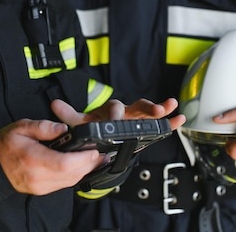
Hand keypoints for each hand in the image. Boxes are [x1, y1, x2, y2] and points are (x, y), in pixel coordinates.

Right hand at [0, 119, 103, 194]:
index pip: (64, 163)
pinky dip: (76, 175)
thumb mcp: (21, 127)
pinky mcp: (42, 190)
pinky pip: (64, 184)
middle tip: (101, 153)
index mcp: (33, 159)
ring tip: (97, 158)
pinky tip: (83, 166)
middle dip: (89, 164)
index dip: (83, 158)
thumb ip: (43, 126)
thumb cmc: (5, 144)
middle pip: (71, 174)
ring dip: (85, 171)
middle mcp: (38, 177)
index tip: (94, 149)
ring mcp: (40, 187)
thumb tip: (63, 128)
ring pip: (70, 181)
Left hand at [51, 97, 185, 129]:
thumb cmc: (94, 125)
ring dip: (160, 109)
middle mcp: (126, 112)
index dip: (117, 114)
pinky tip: (180, 119)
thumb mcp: (80, 122)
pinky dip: (170, 121)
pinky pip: (160, 123)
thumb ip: (69, 115)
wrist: (101, 131)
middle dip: (147, 108)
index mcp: (111, 110)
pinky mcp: (146, 126)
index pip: (115, 109)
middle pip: (138, 106)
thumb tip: (54, 105)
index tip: (117, 120)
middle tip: (156, 110)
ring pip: (150, 112)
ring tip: (171, 106)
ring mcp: (138, 118)